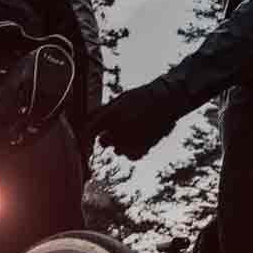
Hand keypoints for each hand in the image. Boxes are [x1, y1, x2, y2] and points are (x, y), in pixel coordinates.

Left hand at [88, 79, 202, 160]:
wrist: (169, 99)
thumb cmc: (142, 97)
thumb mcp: (119, 100)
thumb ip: (101, 112)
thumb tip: (83, 121)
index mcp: (113, 114)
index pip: (88, 130)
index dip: (85, 135)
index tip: (87, 136)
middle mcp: (121, 129)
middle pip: (104, 141)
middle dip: (107, 136)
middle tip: (117, 128)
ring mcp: (133, 140)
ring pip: (118, 149)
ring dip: (121, 143)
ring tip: (134, 129)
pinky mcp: (144, 148)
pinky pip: (131, 155)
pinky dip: (133, 150)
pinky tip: (140, 138)